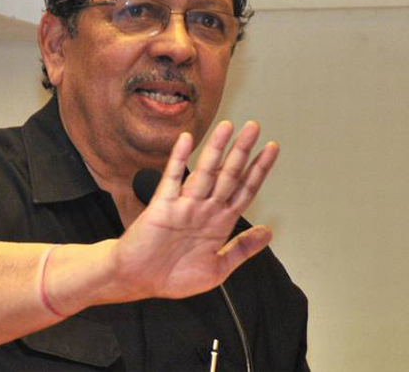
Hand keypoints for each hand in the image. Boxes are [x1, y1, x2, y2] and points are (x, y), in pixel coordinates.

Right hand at [111, 120, 279, 299]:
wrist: (137, 281)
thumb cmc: (172, 277)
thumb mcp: (218, 268)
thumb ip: (242, 249)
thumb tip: (268, 233)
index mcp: (219, 223)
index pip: (244, 189)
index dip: (258, 169)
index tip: (271, 148)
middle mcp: (204, 209)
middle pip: (228, 175)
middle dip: (242, 151)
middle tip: (254, 127)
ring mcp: (184, 206)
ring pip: (204, 172)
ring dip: (216, 149)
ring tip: (227, 127)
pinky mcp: (162, 206)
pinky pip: (172, 179)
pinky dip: (179, 159)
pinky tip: (187, 141)